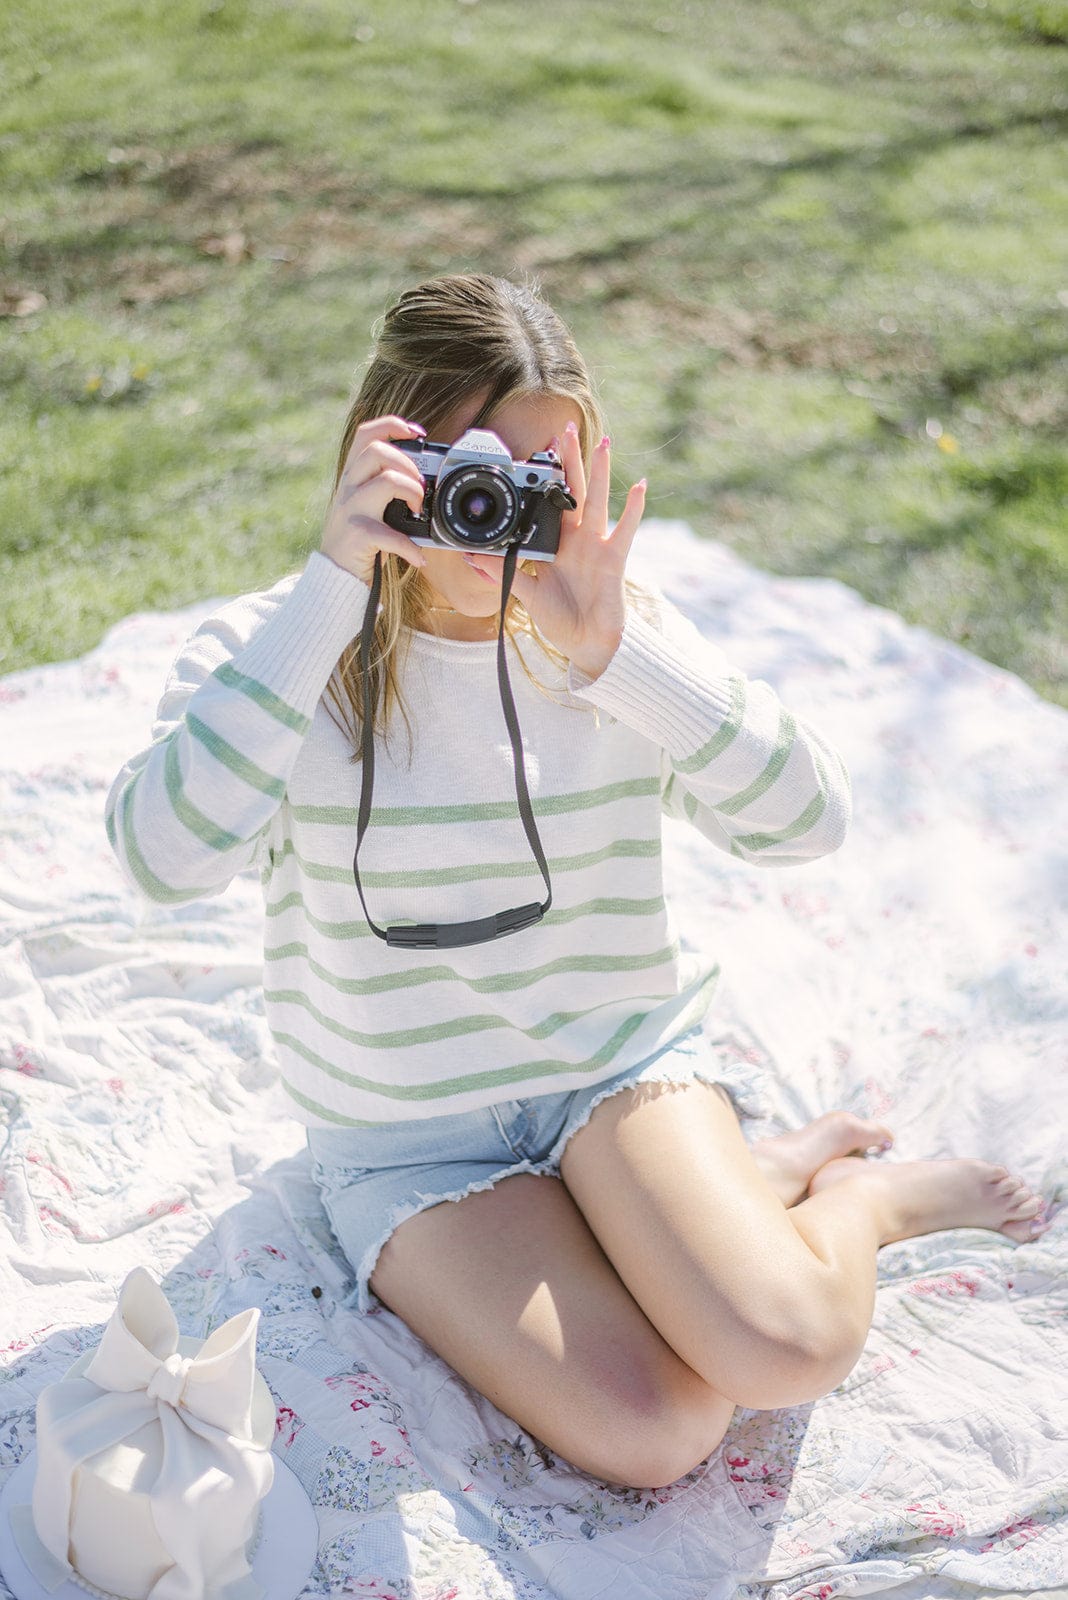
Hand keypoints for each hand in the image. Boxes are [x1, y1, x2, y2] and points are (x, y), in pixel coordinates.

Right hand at [320, 415, 429, 585]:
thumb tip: (424, 480)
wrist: (335, 575)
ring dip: (413, 492)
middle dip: (408, 464)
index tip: (416, 433)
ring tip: (418, 510)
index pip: (366, 434)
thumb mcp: (366, 506)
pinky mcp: (358, 535)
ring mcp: (352, 510)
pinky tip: (418, 557)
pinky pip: (391, 534)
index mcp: (352, 477)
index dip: (391, 425)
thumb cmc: (359, 540)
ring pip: (387, 481)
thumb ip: (384, 489)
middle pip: (377, 451)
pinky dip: (411, 548)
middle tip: (418, 487)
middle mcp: (349, 488)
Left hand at [464, 421, 646, 678]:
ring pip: (597, 502)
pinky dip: (633, 509)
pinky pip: (624, 530)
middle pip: (572, 491)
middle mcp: (577, 539)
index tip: (537, 450)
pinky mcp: (613, 560)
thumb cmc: (560, 620)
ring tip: (603, 442)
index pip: (548, 503)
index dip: (543, 479)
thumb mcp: (527, 594)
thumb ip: (504, 573)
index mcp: (555, 544)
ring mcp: (597, 546)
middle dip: (569, 461)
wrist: (586, 645)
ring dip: (600, 472)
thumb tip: (473, 557)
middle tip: (564, 428)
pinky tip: (639, 486)